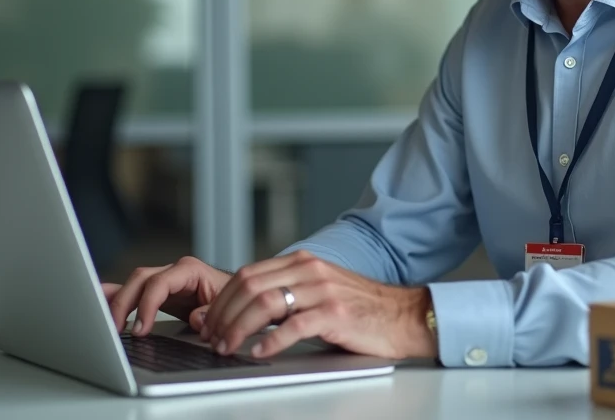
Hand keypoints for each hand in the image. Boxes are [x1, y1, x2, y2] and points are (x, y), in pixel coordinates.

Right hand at [102, 256, 231, 335]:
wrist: (236, 299)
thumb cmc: (232, 300)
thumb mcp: (227, 306)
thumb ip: (211, 312)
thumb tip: (196, 318)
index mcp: (190, 270)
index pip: (159, 283)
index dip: (147, 306)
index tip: (140, 329)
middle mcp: (173, 272)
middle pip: (140, 280)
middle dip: (124, 304)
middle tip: (116, 329)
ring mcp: (163, 280)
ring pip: (132, 284)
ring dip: (116, 302)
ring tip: (101, 321)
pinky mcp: (156, 293)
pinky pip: (133, 292)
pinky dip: (115, 298)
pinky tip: (98, 303)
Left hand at [201, 250, 434, 360]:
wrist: (404, 316)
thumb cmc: (360, 310)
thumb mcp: (319, 292)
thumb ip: (286, 296)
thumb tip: (242, 315)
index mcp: (303, 263)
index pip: (248, 274)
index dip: (222, 300)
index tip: (210, 323)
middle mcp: (310, 271)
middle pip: (250, 286)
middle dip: (224, 315)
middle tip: (214, 339)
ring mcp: (323, 291)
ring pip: (265, 304)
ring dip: (239, 328)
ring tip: (229, 348)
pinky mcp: (336, 314)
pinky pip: (293, 326)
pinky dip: (271, 341)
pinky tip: (260, 352)